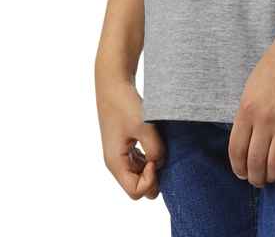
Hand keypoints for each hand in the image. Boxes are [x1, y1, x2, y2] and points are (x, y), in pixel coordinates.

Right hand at [95, 71, 165, 200]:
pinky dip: (149, 156)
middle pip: (138, 186)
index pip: (135, 192)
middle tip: (158, 152)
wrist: (114, 83)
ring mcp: (120, 154)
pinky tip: (155, 140)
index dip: (150, 180)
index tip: (155, 158)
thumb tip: (160, 163)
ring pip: (140, 174)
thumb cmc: (125, 103)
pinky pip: (140, 161)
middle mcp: (116, 163)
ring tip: (157, 144)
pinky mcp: (126, 145)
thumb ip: (155, 149)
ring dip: (152, 165)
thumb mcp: (143, 126)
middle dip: (153, 176)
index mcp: (115, 163)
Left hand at [229, 31, 274, 186]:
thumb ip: (247, 114)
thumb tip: (246, 141)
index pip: (236, 150)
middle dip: (255, 177)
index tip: (241, 173)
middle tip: (257, 181)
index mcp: (247, 109)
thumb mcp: (251, 88)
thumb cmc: (274, 64)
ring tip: (272, 176)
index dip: (238, 167)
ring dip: (272, 175)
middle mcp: (264, 119)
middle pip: (255, 162)